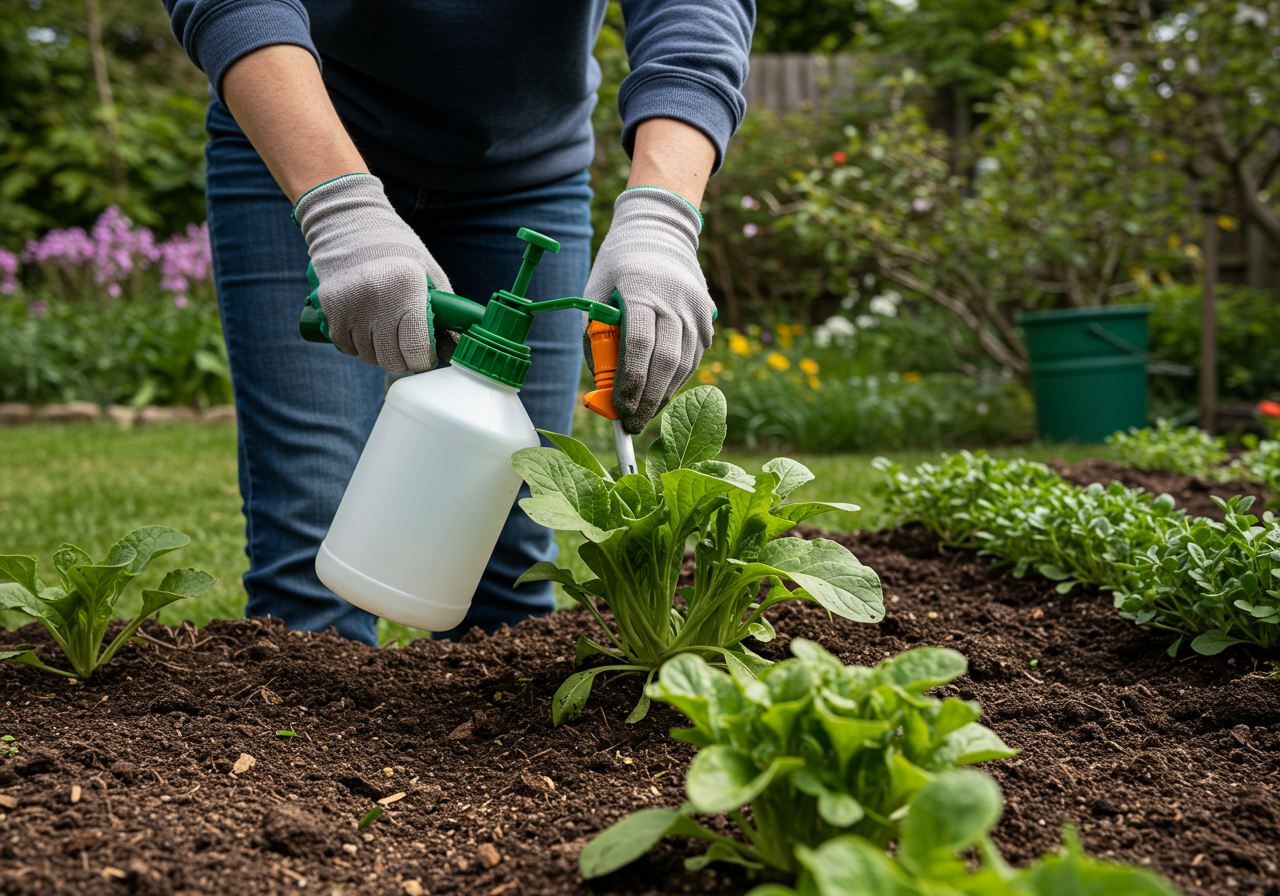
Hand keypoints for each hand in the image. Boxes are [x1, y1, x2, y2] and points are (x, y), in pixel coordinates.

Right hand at [293, 173, 452, 371]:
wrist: (347, 224)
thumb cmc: (395, 249)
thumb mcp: (427, 270)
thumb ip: (443, 306)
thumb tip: (454, 341)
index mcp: (407, 289)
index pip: (416, 348)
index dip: (423, 359)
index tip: (426, 355)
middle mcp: (376, 301)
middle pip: (391, 359)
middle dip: (403, 358)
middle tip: (406, 345)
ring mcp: (349, 308)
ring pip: (368, 356)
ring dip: (380, 351)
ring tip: (385, 328)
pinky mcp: (330, 311)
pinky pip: (347, 348)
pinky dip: (358, 345)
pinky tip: (365, 325)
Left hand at [584, 187, 714, 433]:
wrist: (659, 232)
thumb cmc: (617, 266)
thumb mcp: (595, 292)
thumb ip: (595, 336)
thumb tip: (601, 386)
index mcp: (641, 290)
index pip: (638, 346)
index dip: (630, 383)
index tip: (619, 409)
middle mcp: (674, 300)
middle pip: (665, 362)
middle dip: (648, 400)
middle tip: (632, 425)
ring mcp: (695, 309)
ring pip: (684, 365)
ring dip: (664, 395)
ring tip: (644, 414)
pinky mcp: (707, 316)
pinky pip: (694, 357)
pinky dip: (678, 380)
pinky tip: (661, 392)